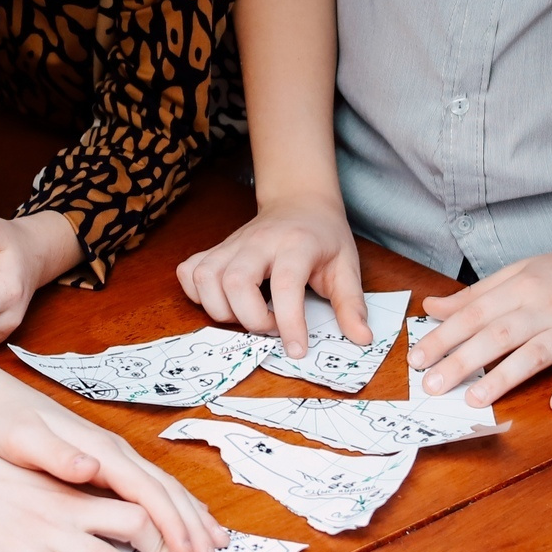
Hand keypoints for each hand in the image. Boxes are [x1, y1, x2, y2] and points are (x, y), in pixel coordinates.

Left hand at [0, 374, 227, 551]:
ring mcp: (114, 456)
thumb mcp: (20, 440)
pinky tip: (185, 524)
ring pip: (165, 488)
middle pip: (166, 490)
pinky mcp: (107, 463)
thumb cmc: (4, 423)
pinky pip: (151, 488)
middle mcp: (115, 452)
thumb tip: (92, 467)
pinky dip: (176, 508)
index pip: (147, 490)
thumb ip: (57, 455)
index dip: (170, 523)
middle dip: (192, 525)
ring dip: (192, 517)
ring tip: (214, 546)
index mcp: (100, 450)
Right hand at [177, 195, 366, 358]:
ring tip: (248, 315)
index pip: (286, 284)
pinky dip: (197, 295)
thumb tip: (361, 339)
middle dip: (250, 318)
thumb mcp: (347, 266)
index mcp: (296, 244)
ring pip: (205, 278)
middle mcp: (258, 242)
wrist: (299, 201)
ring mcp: (231, 244)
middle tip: (270, 326)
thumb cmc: (323, 237)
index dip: (288, 322)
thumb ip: (352, 304)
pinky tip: (222, 302)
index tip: (297, 349)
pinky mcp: (214, 249)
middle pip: (235, 281)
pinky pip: (189, 272)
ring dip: (221, 310)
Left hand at [413, 229, 551, 411]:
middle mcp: (544, 307)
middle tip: (431, 385)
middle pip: (498, 334)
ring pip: (535, 353)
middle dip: (461, 360)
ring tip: (475, 399)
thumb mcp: (520, 272)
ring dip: (505, 377)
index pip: (474, 313)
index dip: (444, 336)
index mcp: (522, 287)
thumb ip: (476, 294)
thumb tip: (432, 307)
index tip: (417, 359)